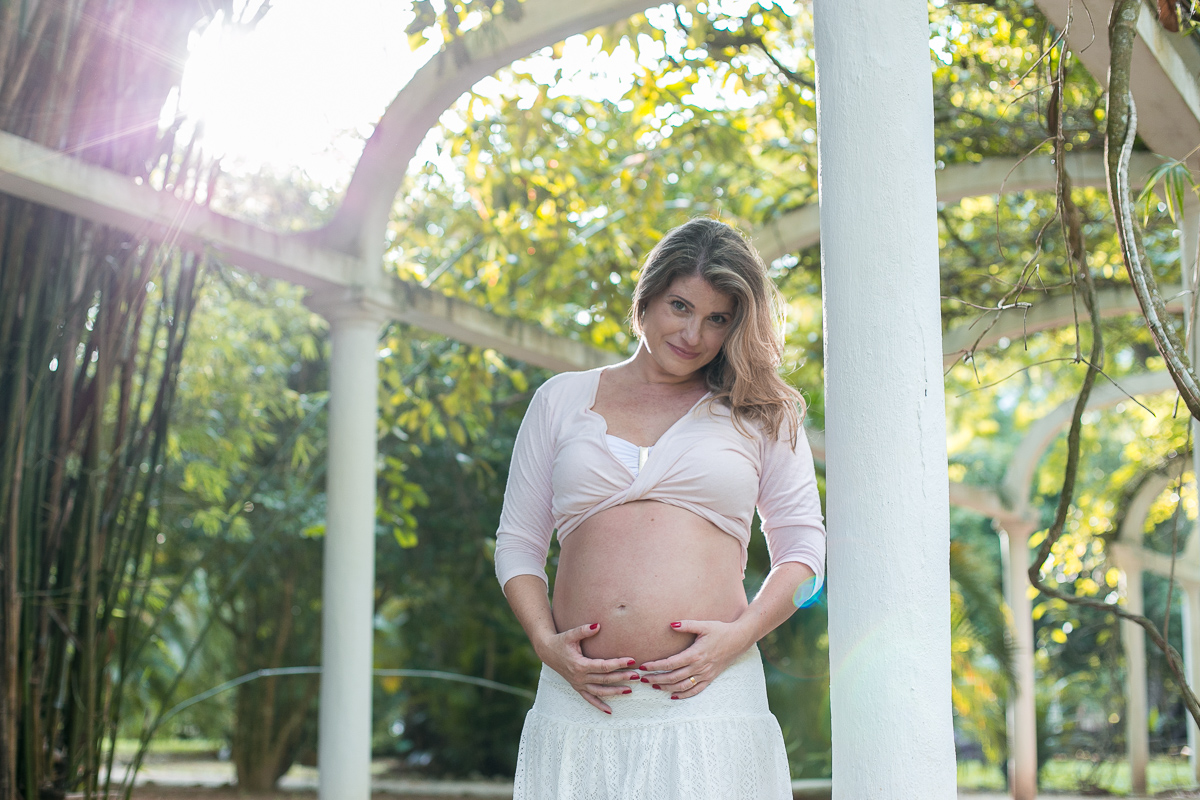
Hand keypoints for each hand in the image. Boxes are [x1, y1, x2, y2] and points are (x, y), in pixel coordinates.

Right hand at [536, 622, 638, 714]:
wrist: (547, 652)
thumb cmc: (561, 641)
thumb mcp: (570, 635)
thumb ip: (584, 630)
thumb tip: (598, 625)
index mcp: (580, 665)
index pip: (603, 666)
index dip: (618, 663)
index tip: (632, 660)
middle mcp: (580, 677)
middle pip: (605, 679)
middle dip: (621, 677)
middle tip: (636, 675)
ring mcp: (578, 684)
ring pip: (599, 691)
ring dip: (615, 692)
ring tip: (630, 690)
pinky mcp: (577, 687)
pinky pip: (589, 699)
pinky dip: (599, 705)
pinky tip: (610, 711)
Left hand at [637, 619, 752, 698]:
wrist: (739, 640)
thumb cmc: (720, 630)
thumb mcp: (704, 625)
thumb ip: (686, 625)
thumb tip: (671, 624)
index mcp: (695, 654)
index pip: (670, 663)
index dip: (655, 666)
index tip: (644, 666)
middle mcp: (699, 667)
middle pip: (673, 677)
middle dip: (656, 679)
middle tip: (643, 679)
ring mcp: (705, 675)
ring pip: (682, 686)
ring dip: (667, 688)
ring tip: (654, 686)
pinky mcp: (710, 678)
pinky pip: (695, 691)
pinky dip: (683, 695)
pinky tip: (673, 696)